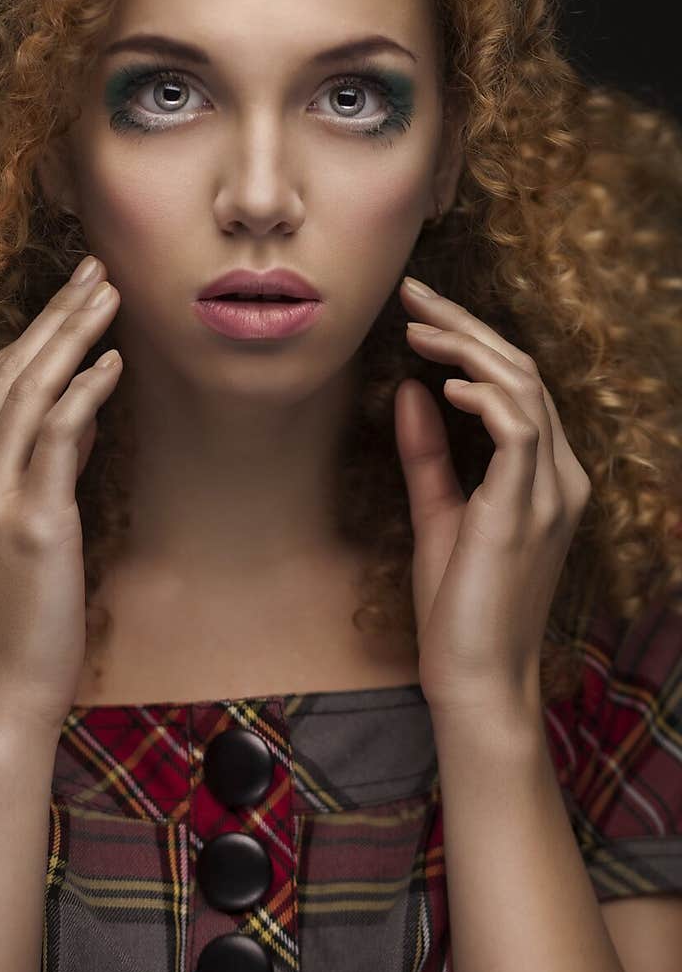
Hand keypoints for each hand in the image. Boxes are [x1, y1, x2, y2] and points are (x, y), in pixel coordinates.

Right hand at [0, 256, 121, 738]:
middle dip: (56, 315)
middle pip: (7, 371)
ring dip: (74, 336)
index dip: (31, 332)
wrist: (0, 685)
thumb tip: (81, 407)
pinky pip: (56, 436)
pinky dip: (85, 392)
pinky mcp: (29, 521)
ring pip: (28, 391)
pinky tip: (112, 363)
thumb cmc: (12, 608)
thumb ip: (40, 462)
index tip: (69, 294)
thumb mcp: (14, 525)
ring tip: (112, 297)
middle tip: (97, 270)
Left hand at [394, 275, 591, 718]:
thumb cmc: (458, 607)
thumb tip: (412, 393)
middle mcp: (560, 476)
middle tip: (413, 293)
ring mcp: (549, 492)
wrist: (475, 678)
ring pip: (523, 387)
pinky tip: (445, 385)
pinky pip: (518, 429)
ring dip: (468, 348)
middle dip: (466, 325)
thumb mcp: (438, 513)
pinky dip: (484, 397)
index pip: (516, 385)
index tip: (419, 312)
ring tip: (416, 327)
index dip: (470, 340)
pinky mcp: (526, 509)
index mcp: (545, 476)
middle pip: (522, 371)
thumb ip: (429, 454)